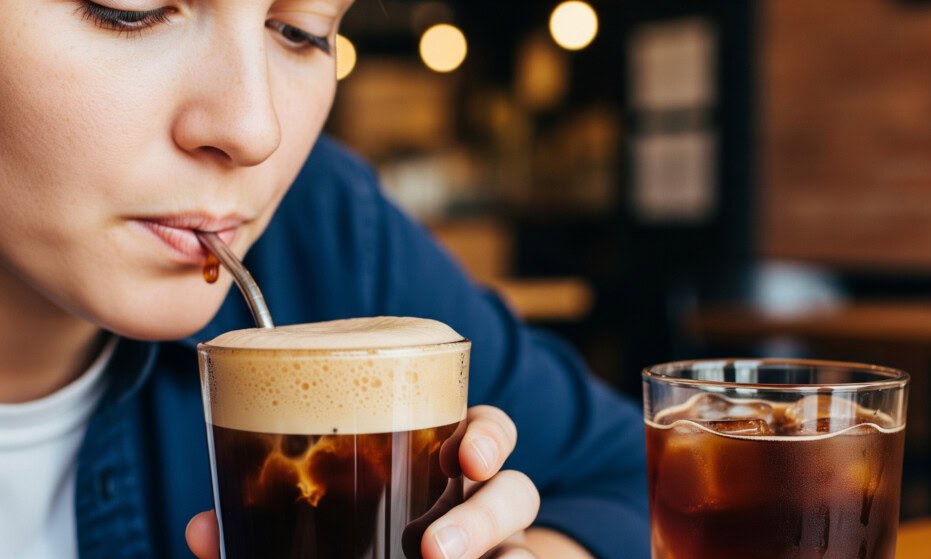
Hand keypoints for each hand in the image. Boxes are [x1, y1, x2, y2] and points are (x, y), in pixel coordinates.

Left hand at [186, 405, 540, 558]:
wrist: (390, 555)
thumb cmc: (361, 529)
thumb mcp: (320, 514)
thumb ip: (266, 517)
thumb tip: (202, 528)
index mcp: (444, 462)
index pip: (488, 431)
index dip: (489, 437)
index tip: (464, 458)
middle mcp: (481, 504)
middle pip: (517, 493)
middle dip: (485, 516)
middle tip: (433, 550)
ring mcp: (497, 548)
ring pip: (523, 550)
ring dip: (489, 555)